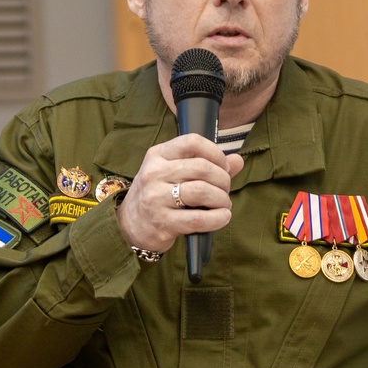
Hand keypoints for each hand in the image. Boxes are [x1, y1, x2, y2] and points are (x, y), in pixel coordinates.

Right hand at [116, 134, 244, 252]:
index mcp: (157, 155)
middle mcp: (154, 173)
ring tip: (224, 205)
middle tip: (225, 190)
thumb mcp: (174, 173)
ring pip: (201, 191)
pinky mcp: (162, 222)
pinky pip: (198, 219)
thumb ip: (207, 165)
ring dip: (221, 199)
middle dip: (223, 179)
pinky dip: (217, 218)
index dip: (216, 153)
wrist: (130, 225)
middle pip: (202, 167)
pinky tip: (222, 217)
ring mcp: (156, 198)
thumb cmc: (158, 194)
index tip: (224, 166)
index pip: (192, 142)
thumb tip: (238, 160)